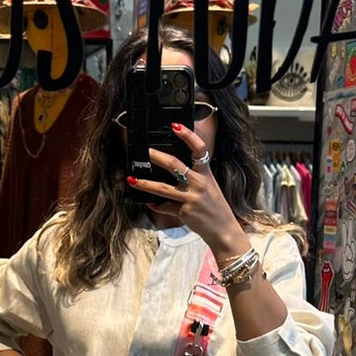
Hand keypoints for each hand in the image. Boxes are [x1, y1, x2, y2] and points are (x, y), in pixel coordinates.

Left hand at [127, 123, 247, 257]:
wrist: (223, 230)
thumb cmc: (215, 207)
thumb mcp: (209, 186)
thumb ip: (194, 176)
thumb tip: (174, 167)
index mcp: (206, 173)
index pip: (199, 149)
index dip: (187, 135)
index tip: (175, 126)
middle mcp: (199, 183)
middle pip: (175, 165)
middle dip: (157, 157)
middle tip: (146, 152)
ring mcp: (191, 198)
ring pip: (163, 188)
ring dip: (145, 183)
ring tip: (132, 179)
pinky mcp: (184, 212)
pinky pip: (165, 206)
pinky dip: (156, 205)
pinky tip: (150, 203)